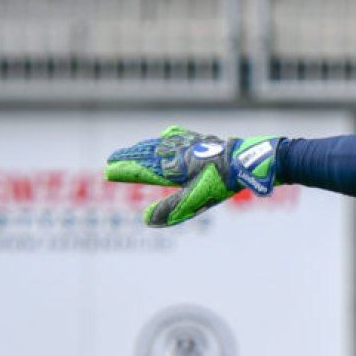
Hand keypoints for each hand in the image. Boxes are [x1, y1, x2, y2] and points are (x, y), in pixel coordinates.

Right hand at [104, 126, 279, 226]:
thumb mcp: (196, 200)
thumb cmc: (221, 182)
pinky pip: (180, 137)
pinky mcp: (204, 141)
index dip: (125, 171)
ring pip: (161, 145)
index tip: (108, 172)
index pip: (142, 170)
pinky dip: (168, 137)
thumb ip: (172, 209)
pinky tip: (167, 135)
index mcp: (171, 167)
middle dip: (129, 157)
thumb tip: (147, 221)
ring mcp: (190, 145)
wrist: (247, 160)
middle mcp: (176, 153)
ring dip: (144, 147)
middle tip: (111, 159)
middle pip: (147, 155)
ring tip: (133, 149)